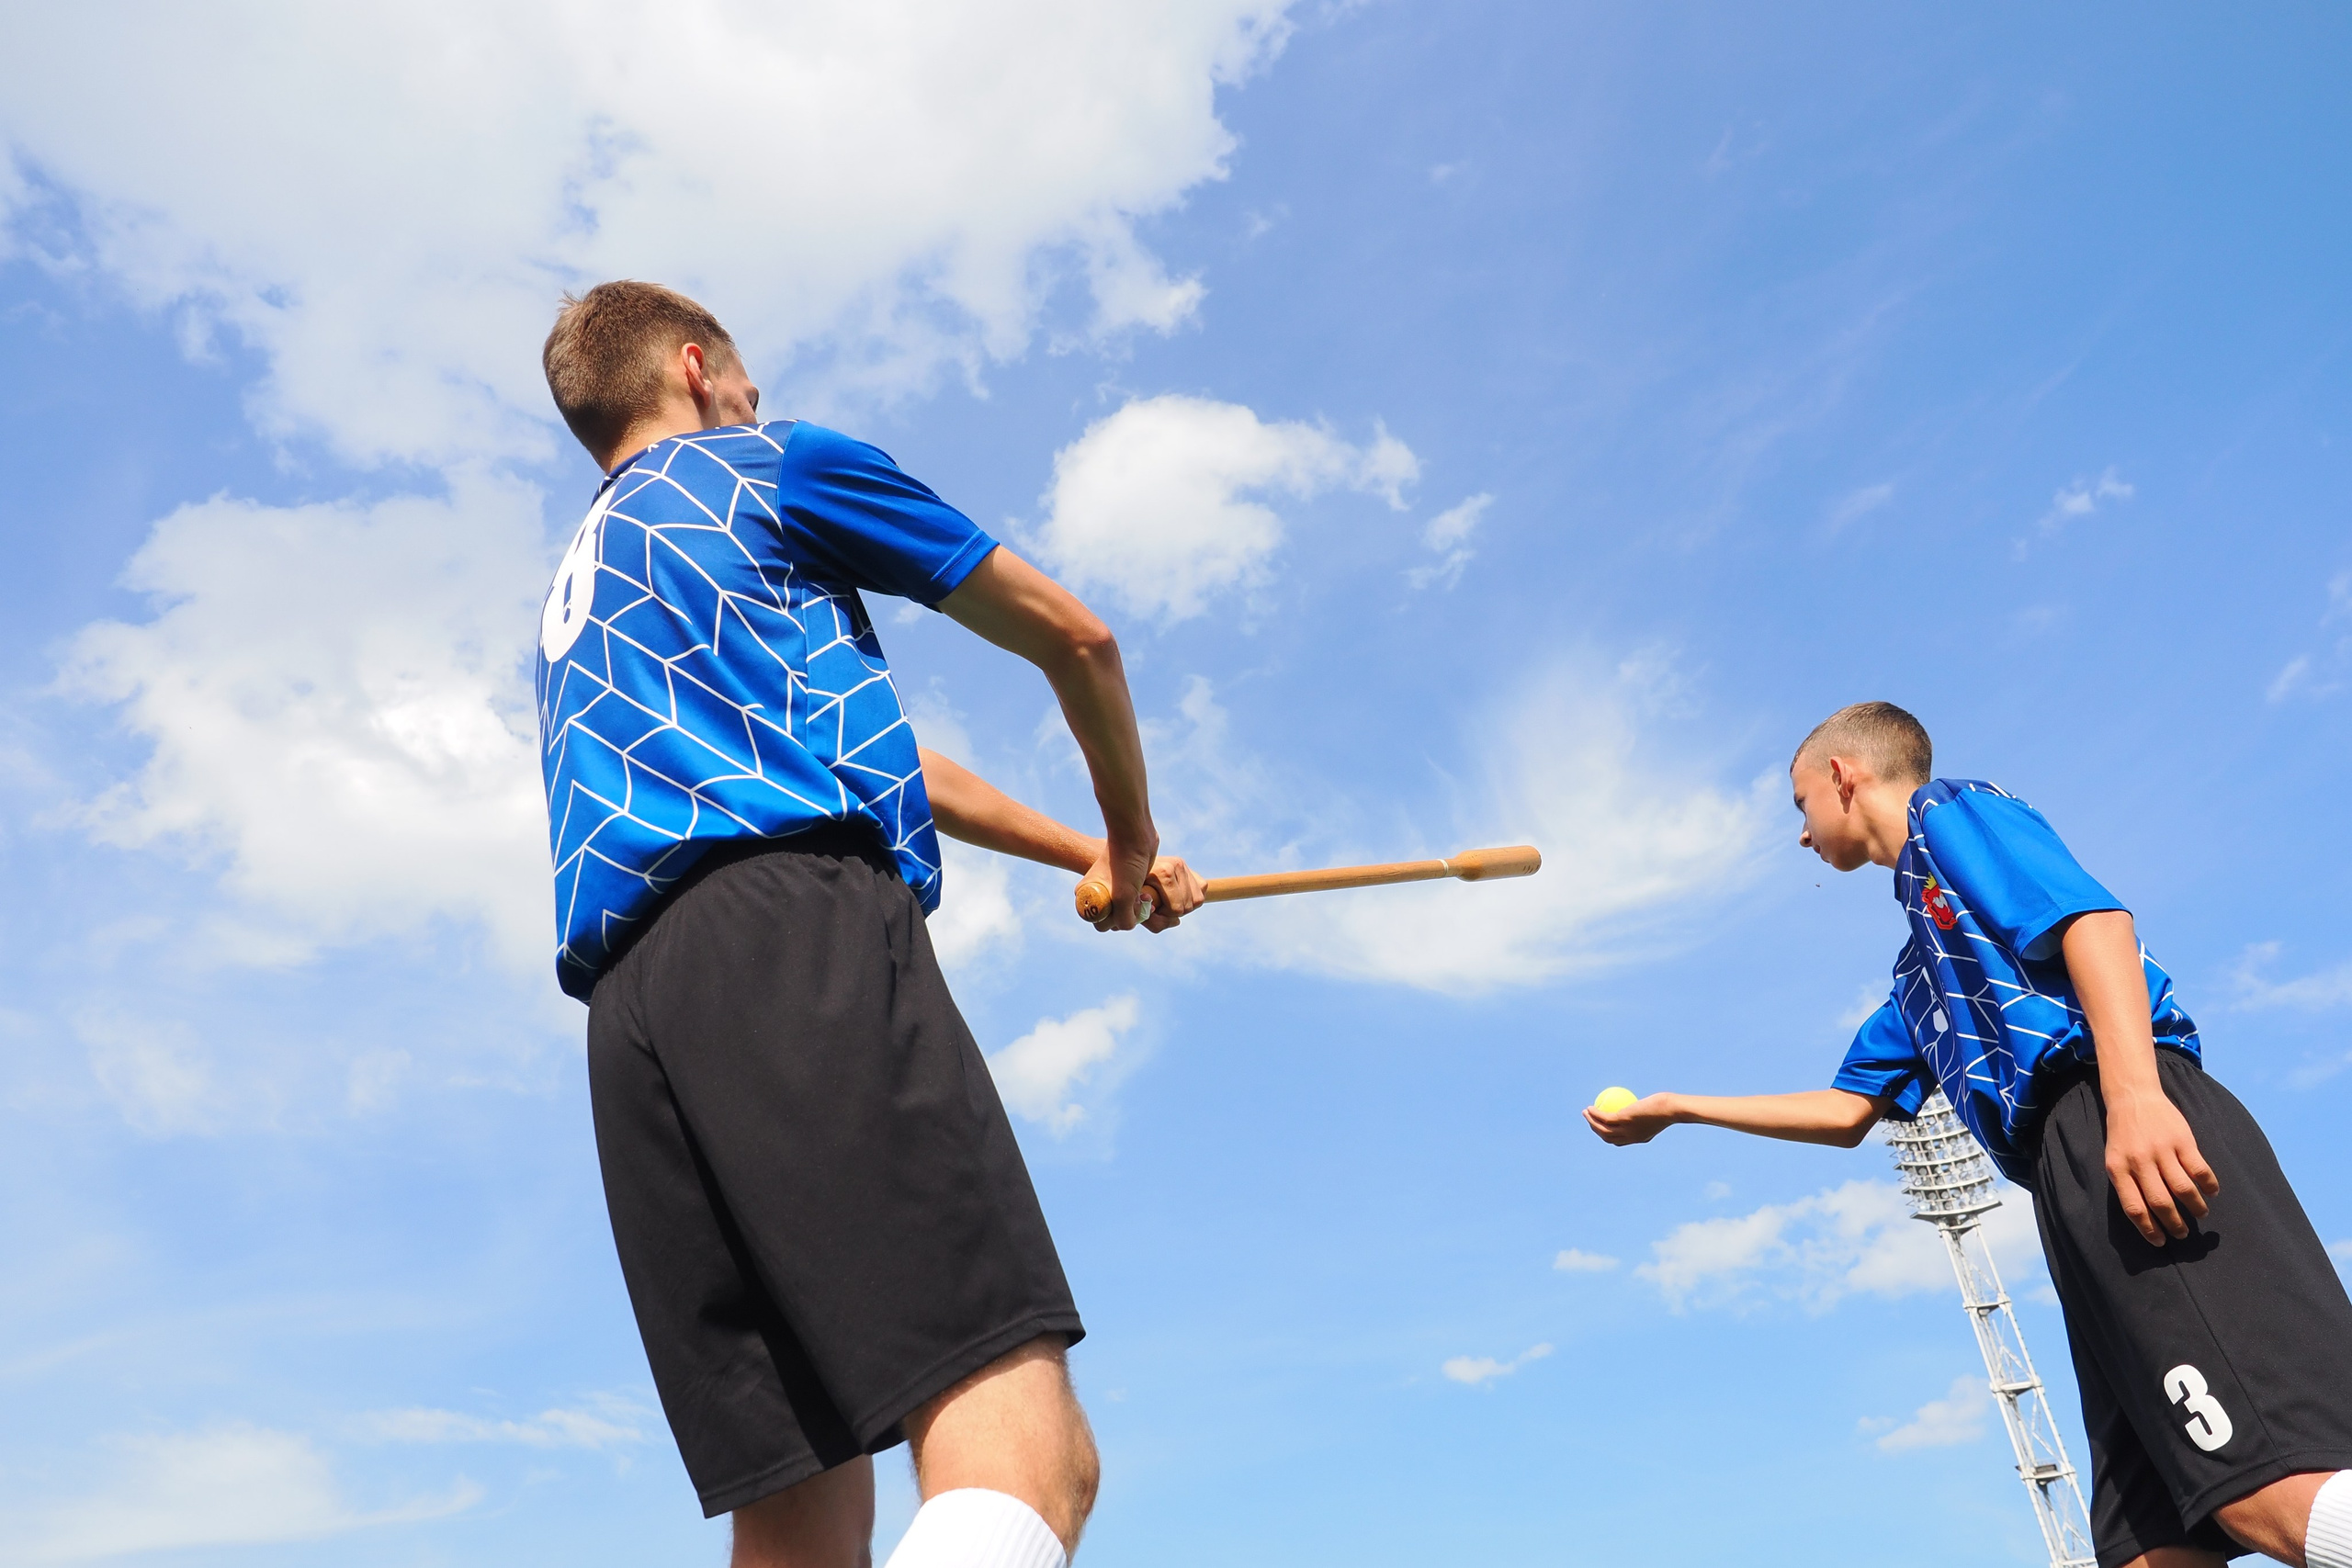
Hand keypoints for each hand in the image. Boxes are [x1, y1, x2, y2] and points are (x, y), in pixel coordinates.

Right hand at [1081, 825, 1159, 931]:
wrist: (1135, 837)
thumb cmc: (1126, 863)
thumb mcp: (1123, 896)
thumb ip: (1124, 919)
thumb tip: (1128, 926)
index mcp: (1087, 896)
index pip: (1101, 924)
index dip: (1116, 921)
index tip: (1127, 905)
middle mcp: (1097, 895)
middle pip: (1114, 922)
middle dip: (1129, 915)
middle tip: (1138, 900)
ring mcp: (1112, 891)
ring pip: (1126, 914)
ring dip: (1138, 910)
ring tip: (1144, 894)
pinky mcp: (1126, 887)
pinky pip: (1133, 905)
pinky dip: (1142, 903)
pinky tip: (1147, 892)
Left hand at [1138, 856, 1205, 931]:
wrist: (1129, 870)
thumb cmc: (1132, 893)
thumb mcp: (1137, 908)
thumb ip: (1153, 921)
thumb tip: (1176, 921)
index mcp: (1162, 872)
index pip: (1176, 908)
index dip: (1163, 915)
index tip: (1151, 908)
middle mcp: (1176, 865)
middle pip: (1187, 907)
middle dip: (1172, 912)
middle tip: (1158, 906)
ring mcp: (1184, 866)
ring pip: (1197, 901)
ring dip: (1182, 907)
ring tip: (1166, 902)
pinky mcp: (1190, 869)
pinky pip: (1201, 892)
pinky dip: (1191, 899)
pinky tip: (1176, 896)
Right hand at [1584, 1094, 1678, 1145]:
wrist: (1672, 1109)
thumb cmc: (1668, 1107)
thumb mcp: (1659, 1111)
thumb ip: (1648, 1111)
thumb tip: (1640, 1104)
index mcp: (1639, 1138)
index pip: (1619, 1141)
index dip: (1608, 1137)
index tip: (1603, 1127)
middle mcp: (1631, 1137)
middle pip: (1607, 1138)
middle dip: (1596, 1130)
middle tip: (1590, 1119)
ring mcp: (1626, 1129)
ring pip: (1602, 1129)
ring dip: (1591, 1122)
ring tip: (1585, 1112)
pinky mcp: (1623, 1119)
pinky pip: (1604, 1117)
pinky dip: (1595, 1113)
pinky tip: (1591, 1107)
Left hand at [2104, 1090, 2219, 1244]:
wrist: (2133, 1097)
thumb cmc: (2124, 1135)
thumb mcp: (2115, 1158)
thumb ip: (2127, 1184)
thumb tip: (2146, 1218)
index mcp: (2118, 1169)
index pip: (2134, 1208)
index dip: (2148, 1229)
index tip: (2160, 1242)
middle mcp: (2140, 1162)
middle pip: (2161, 1202)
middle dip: (2174, 1224)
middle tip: (2183, 1234)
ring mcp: (2162, 1150)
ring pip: (2183, 1189)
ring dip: (2195, 1207)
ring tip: (2200, 1215)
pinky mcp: (2182, 1140)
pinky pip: (2200, 1169)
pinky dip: (2209, 1185)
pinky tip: (2211, 1192)